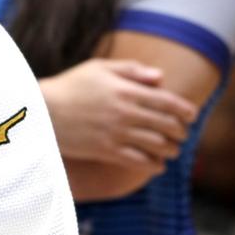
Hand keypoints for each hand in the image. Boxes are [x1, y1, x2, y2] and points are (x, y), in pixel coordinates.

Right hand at [40, 59, 197, 174]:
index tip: (192, 115)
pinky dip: (154, 165)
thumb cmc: (70, 86)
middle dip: (180, 131)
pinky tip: (157, 165)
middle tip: (182, 133)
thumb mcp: (98, 68)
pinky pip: (138, 161)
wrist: (42, 110)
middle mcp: (125, 113)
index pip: (167, 101)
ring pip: (157, 145)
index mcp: (126, 90)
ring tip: (172, 150)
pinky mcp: (106, 150)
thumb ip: (131, 70)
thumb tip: (160, 77)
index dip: (185, 110)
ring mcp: (116, 133)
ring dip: (171, 149)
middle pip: (167, 125)